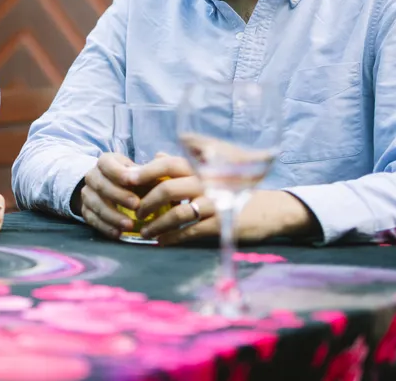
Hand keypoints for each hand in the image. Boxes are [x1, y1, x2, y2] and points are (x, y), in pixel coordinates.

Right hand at [74, 152, 147, 238]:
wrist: (112, 190)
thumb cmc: (132, 180)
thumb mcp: (139, 172)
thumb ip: (149, 174)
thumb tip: (163, 175)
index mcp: (106, 162)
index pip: (106, 163)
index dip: (118, 173)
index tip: (133, 181)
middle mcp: (92, 176)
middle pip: (100, 185)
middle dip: (119, 196)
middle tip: (136, 205)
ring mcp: (87, 194)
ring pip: (95, 204)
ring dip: (113, 215)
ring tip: (129, 225)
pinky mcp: (85, 210)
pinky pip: (92, 219)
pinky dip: (105, 227)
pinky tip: (118, 233)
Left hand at [133, 155, 316, 243]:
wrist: (270, 209)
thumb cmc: (235, 189)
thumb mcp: (213, 170)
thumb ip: (185, 163)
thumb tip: (158, 154)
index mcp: (202, 167)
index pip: (168, 163)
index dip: (144, 171)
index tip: (126, 181)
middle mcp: (207, 182)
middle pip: (167, 188)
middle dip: (146, 203)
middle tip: (136, 214)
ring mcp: (215, 203)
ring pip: (177, 214)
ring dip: (156, 225)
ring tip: (145, 233)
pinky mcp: (222, 224)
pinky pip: (190, 232)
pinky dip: (172, 238)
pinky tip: (162, 242)